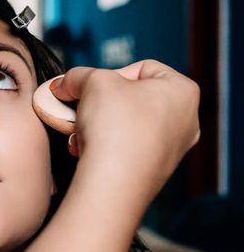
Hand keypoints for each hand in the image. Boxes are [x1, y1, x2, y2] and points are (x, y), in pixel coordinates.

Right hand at [51, 60, 199, 199]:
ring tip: (80, 130)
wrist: (113, 183)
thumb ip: (78, 76)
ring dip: (98, 123)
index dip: (110, 74)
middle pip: (133, 97)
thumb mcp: (92, 82)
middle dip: (101, 101)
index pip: (142, 68)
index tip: (90, 88)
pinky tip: (85, 149)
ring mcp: (172, 148)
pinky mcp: (154, 170)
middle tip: (82, 107)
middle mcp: (186, 119)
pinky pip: (126, 146)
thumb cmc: (114, 126)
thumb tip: (64, 85)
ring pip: (126, 123)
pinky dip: (104, 144)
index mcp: (183, 91)